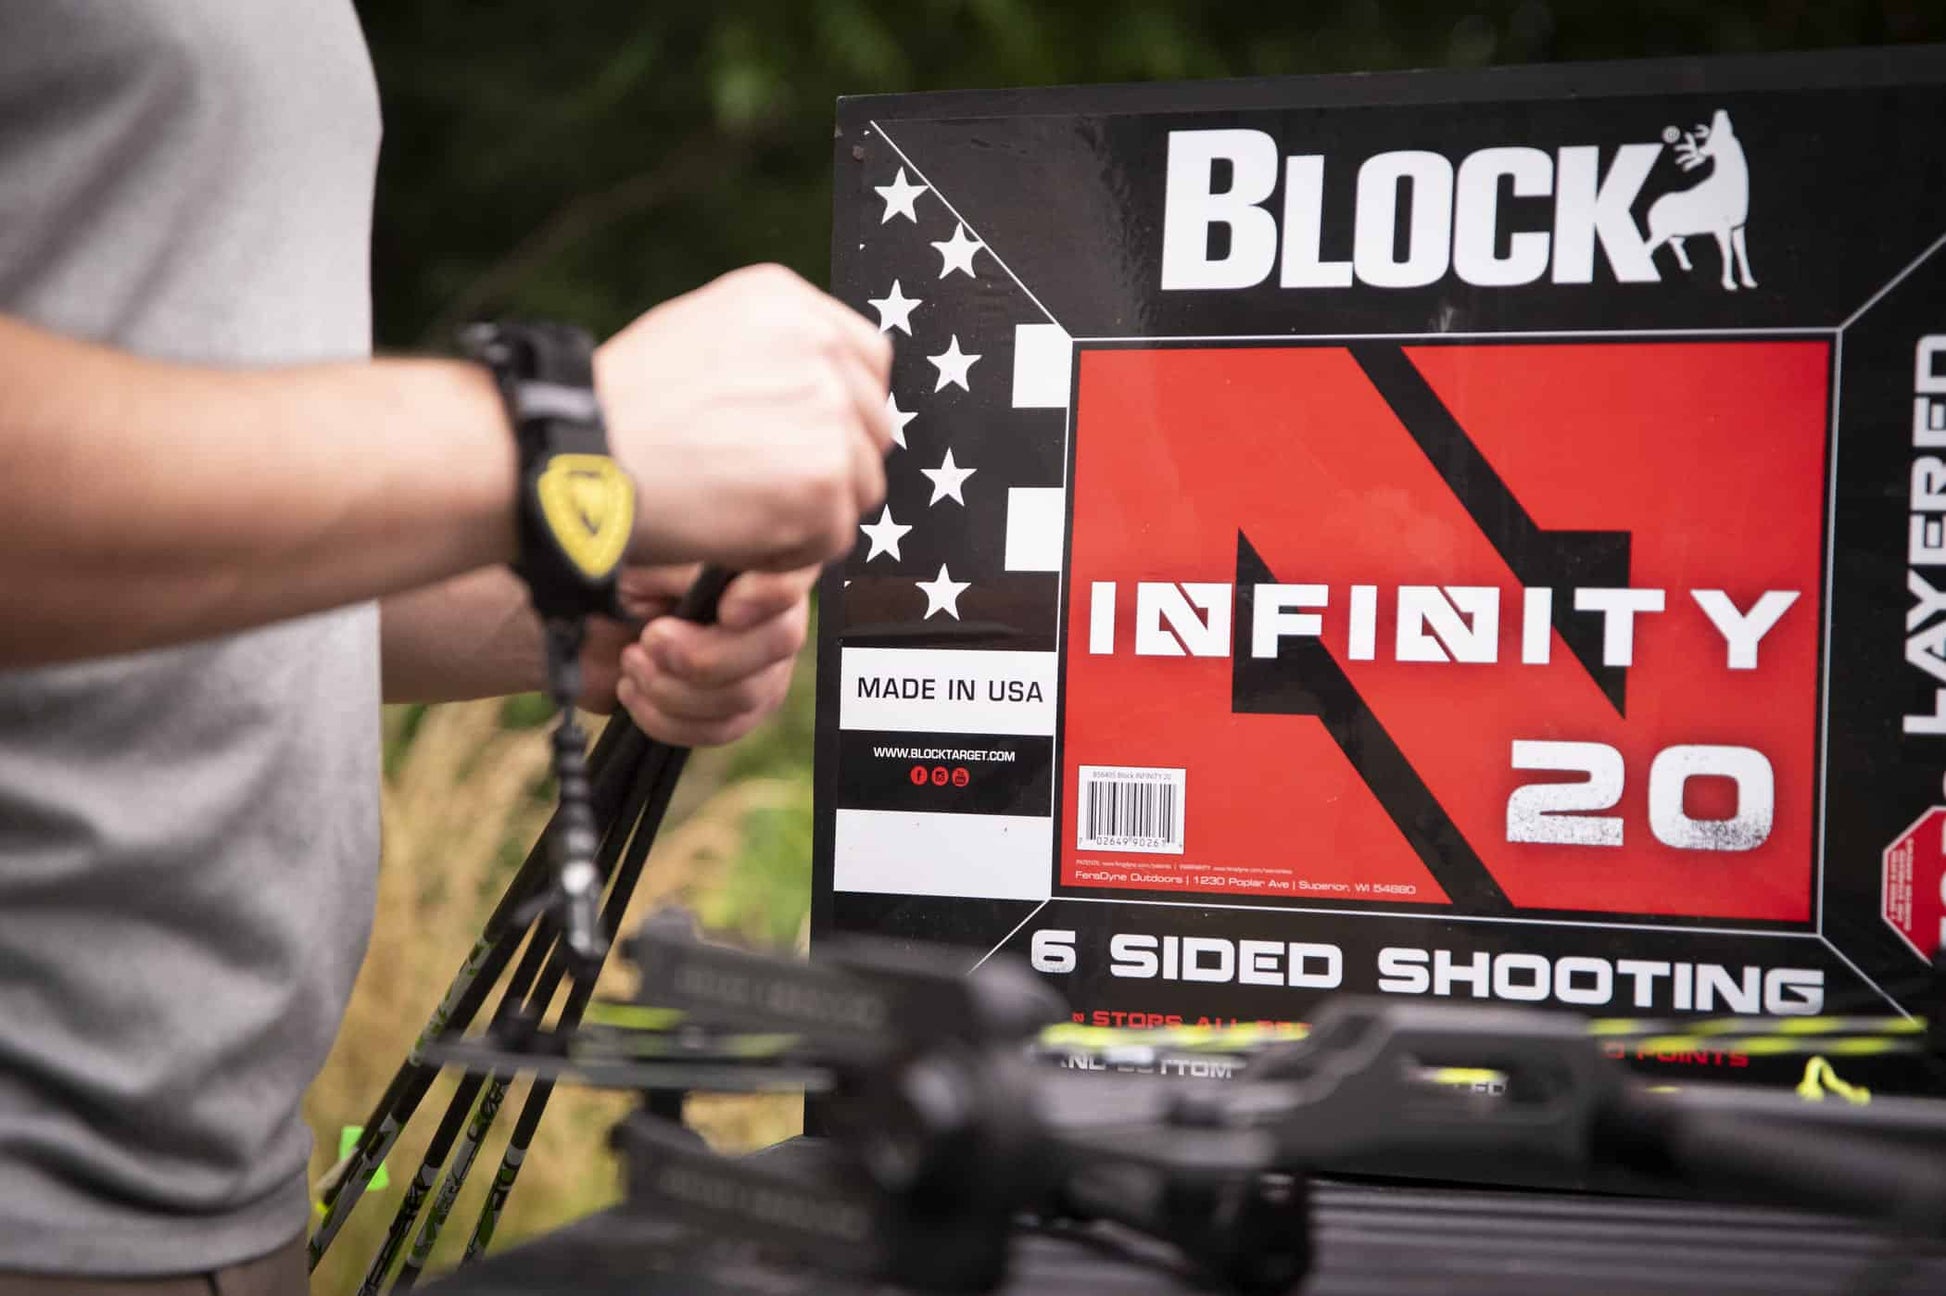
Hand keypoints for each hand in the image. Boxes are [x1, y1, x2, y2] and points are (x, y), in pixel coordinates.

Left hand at [590, 564, 815, 746]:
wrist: (572, 632)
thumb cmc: (605, 579)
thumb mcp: (642, 554)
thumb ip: (691, 559)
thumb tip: (723, 565)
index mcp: (751, 556)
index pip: (795, 571)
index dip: (771, 594)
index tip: (728, 610)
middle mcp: (768, 608)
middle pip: (780, 640)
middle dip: (706, 654)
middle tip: (650, 639)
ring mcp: (761, 663)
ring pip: (751, 693)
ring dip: (676, 688)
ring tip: (632, 662)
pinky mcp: (737, 708)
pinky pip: (725, 728)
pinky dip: (670, 719)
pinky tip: (636, 692)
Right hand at [597, 264, 893, 571]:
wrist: (579, 456)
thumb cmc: (618, 410)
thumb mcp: (699, 335)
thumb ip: (770, 354)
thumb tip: (823, 389)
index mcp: (788, 303)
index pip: (868, 361)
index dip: (844, 411)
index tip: (808, 442)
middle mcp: (818, 349)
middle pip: (873, 428)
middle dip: (832, 466)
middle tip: (768, 490)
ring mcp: (827, 415)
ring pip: (860, 486)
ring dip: (811, 512)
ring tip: (739, 511)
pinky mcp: (823, 481)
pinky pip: (835, 536)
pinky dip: (790, 551)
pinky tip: (735, 535)